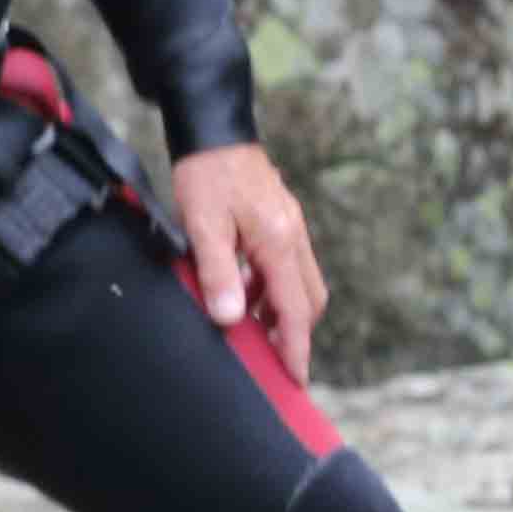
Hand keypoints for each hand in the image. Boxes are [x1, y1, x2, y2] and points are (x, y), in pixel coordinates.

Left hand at [167, 146, 326, 386]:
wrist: (215, 132)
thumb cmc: (206, 176)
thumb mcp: (203, 226)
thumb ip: (218, 273)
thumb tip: (229, 319)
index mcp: (279, 244)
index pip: (295, 310)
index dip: (295, 348)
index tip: (296, 379)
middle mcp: (295, 240)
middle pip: (309, 301)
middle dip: (294, 333)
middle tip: (271, 358)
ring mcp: (292, 231)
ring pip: (301, 285)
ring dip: (280, 310)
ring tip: (247, 324)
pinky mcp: (283, 224)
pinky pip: (288, 268)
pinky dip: (272, 289)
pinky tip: (243, 289)